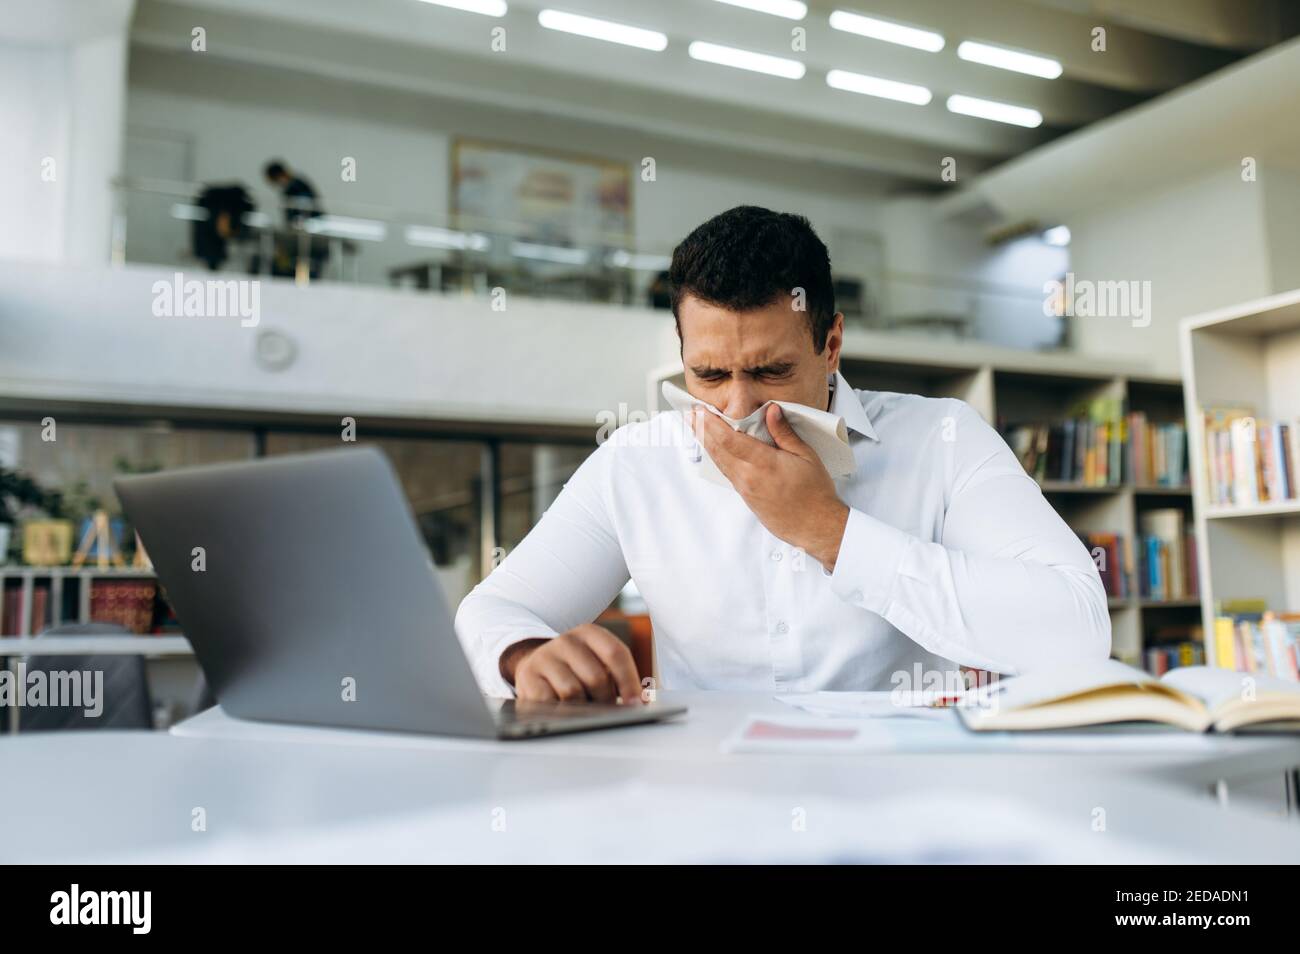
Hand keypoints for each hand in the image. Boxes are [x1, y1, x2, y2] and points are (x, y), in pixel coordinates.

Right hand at [501, 624, 642, 703]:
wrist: (535, 665)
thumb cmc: (575, 669)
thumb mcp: (597, 663)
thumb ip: (618, 678)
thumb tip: (638, 703)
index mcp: (589, 633)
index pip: (615, 653)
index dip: (629, 681)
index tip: (636, 703)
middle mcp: (565, 641)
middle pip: (596, 677)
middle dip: (605, 700)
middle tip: (605, 709)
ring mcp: (544, 657)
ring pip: (573, 692)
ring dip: (583, 708)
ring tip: (583, 708)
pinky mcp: (528, 677)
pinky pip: (550, 702)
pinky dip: (560, 713)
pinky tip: (562, 710)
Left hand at [693, 404, 848, 570]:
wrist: (815, 526)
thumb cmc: (814, 493)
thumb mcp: (806, 456)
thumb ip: (784, 432)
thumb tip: (771, 411)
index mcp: (763, 464)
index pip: (728, 439)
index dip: (711, 423)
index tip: (702, 410)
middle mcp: (749, 477)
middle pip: (717, 449)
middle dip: (701, 430)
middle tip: (690, 415)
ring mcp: (745, 489)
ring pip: (719, 462)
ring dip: (705, 443)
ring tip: (696, 428)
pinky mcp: (745, 497)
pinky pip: (726, 472)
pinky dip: (717, 457)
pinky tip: (714, 450)